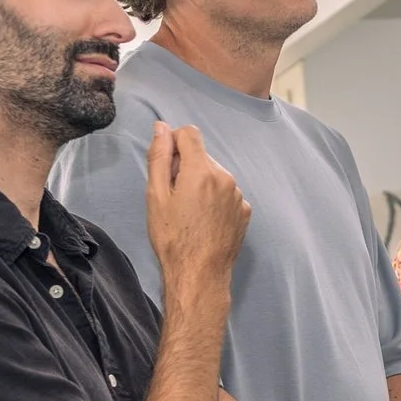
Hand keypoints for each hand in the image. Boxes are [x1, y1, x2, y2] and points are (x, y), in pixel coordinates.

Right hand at [145, 122, 249, 290]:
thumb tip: (162, 128)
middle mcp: (226, 178)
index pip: (190, 134)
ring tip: (189, 211)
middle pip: (202, 156)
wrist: (199, 272)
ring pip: (215, 175)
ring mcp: (238, 195)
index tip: (167, 166)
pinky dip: (215, 198)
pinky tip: (204, 219)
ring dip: (201, 183)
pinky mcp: (244, 211)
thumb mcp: (156, 194)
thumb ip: (160, 157)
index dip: (173, 144)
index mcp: (202, 170)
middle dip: (186, 167)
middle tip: (174, 196)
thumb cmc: (172, 236)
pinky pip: (226, 193)